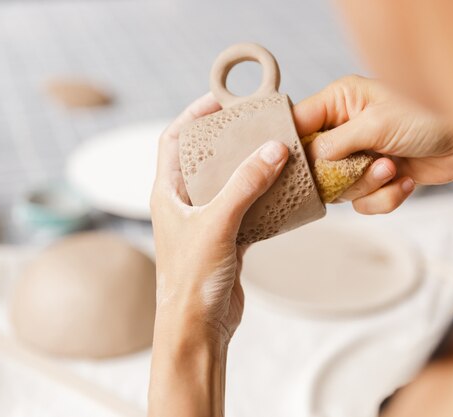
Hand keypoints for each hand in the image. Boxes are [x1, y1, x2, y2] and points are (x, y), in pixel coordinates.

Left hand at [148, 93, 287, 416]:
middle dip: (229, 138)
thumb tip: (273, 149)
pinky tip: (284, 191)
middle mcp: (184, 203)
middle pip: (205, 158)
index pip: (173, 139)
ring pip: (229, 183)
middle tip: (258, 122)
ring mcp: (206, 222)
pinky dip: (264, 198)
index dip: (194, 115)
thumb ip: (244, 185)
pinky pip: (247, 209)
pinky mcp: (226, 240)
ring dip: (250, 167)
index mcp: (167, 193)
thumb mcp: (216, 224)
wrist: (197, 329)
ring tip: (276, 150)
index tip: (223, 98)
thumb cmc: (191, 280)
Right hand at [293, 75, 452, 213]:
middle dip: (341, 173)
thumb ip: (336, 142)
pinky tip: (405, 182)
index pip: (299, 122)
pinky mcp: (377, 177)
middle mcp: (346, 127)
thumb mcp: (377, 124)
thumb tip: (310, 158)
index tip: (294, 164)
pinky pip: (362, 201)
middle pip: (315, 163)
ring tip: (393, 168)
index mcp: (340, 101)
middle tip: (366, 164)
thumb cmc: (429, 116)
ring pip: (339, 187)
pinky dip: (384, 197)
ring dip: (368, 185)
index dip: (292, 144)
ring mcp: (360, 154)